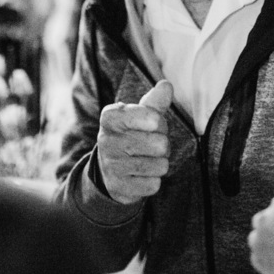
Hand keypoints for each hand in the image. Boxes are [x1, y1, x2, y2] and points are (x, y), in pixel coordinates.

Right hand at [96, 80, 172, 204]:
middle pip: (159, 144)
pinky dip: (154, 180)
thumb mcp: (139, 115)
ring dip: (161, 163)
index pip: (151, 117)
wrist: (109, 169)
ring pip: (160, 165)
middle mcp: (106, 141)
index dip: (159, 122)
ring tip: (148, 159)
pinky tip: (143, 175)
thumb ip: (155, 101)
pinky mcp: (119, 188)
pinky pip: (154, 184)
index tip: (152, 123)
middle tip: (153, 144)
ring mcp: (111, 166)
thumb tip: (166, 85)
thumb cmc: (129, 135)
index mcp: (110, 117)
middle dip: (163, 144)